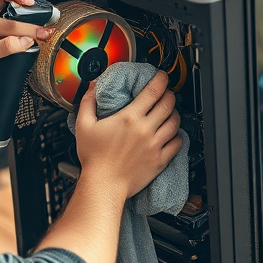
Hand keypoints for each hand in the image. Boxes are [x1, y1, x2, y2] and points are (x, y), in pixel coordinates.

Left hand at [0, 0, 54, 94]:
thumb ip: (4, 47)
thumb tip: (24, 40)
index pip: (9, 20)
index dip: (25, 25)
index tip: (37, 31)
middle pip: (9, 0)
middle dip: (28, 9)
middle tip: (42, 28)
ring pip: (13, 8)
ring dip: (27, 12)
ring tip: (41, 22)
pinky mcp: (2, 34)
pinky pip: (17, 22)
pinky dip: (27, 23)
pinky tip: (34, 31)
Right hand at [74, 71, 182, 199]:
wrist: (104, 184)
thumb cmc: (94, 158)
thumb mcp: (84, 125)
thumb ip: (88, 102)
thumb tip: (93, 87)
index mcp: (129, 117)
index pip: (153, 91)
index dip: (161, 80)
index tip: (162, 77)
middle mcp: (146, 129)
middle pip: (168, 104)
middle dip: (169, 94)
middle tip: (166, 93)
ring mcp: (155, 145)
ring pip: (175, 122)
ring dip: (174, 113)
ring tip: (169, 112)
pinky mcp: (160, 159)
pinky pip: (177, 143)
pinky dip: (177, 136)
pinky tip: (171, 134)